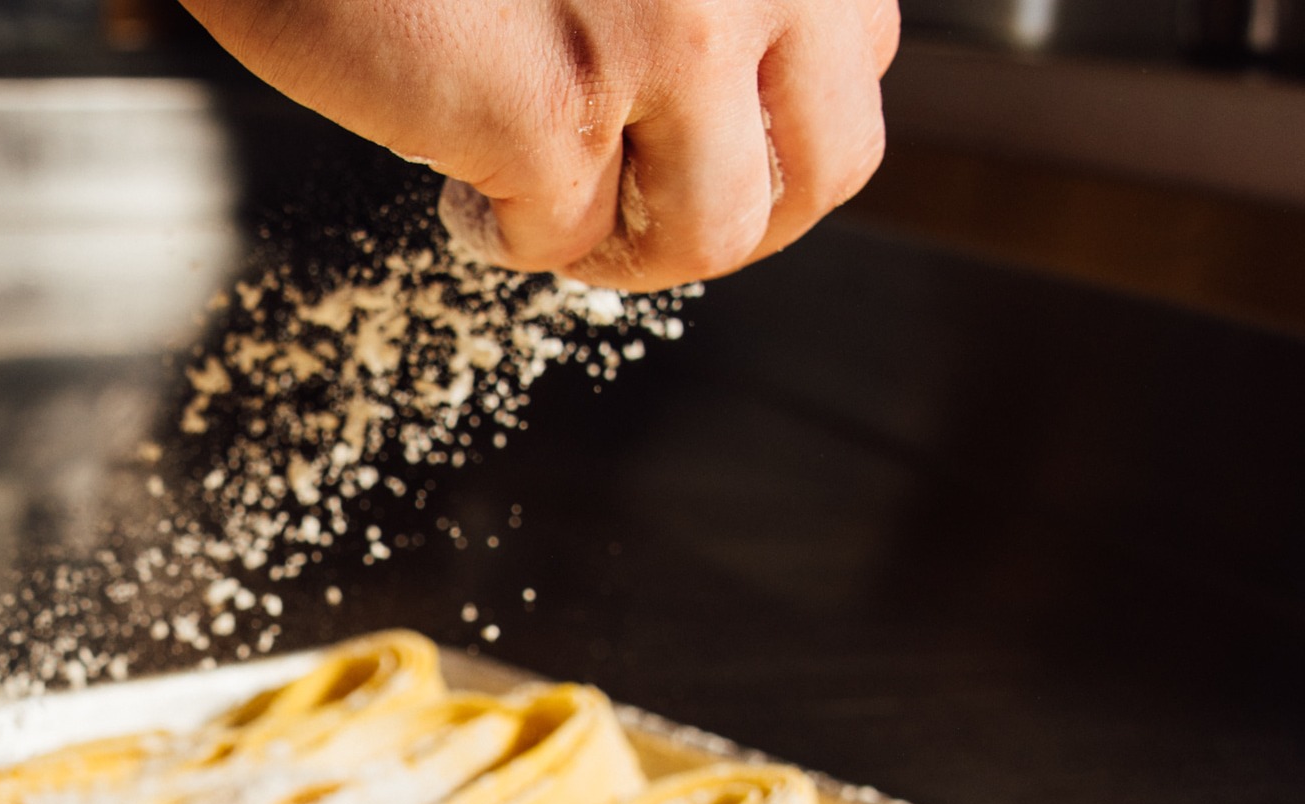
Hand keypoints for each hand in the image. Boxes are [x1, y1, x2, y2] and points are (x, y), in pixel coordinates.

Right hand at [182, 0, 899, 290]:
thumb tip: (732, 107)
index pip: (859, 51)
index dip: (772, 120)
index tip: (691, 138)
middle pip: (829, 163)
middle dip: (730, 219)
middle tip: (641, 223)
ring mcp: (667, 34)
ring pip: (715, 228)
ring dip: (632, 254)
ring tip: (554, 220)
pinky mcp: (553, 108)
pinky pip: (566, 241)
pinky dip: (507, 238)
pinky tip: (459, 196)